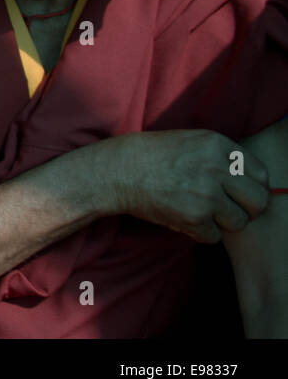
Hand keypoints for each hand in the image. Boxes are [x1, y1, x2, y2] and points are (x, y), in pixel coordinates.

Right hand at [101, 130, 271, 242]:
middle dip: (245, 209)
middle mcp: (216, 168)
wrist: (116, 171)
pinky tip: (183, 219)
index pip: (261, 175)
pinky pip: (214, 236)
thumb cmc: (151, 156)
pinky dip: (200, 233)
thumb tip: (252, 182)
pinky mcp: (193, 218)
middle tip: (226, 209)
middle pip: (258, 201)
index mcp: (217, 145)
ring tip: (200, 212)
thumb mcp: (191, 142)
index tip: (237, 192)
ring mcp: (206, 194)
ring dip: (222, 223)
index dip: (251, 187)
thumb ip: (222, 157)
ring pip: (239, 222)